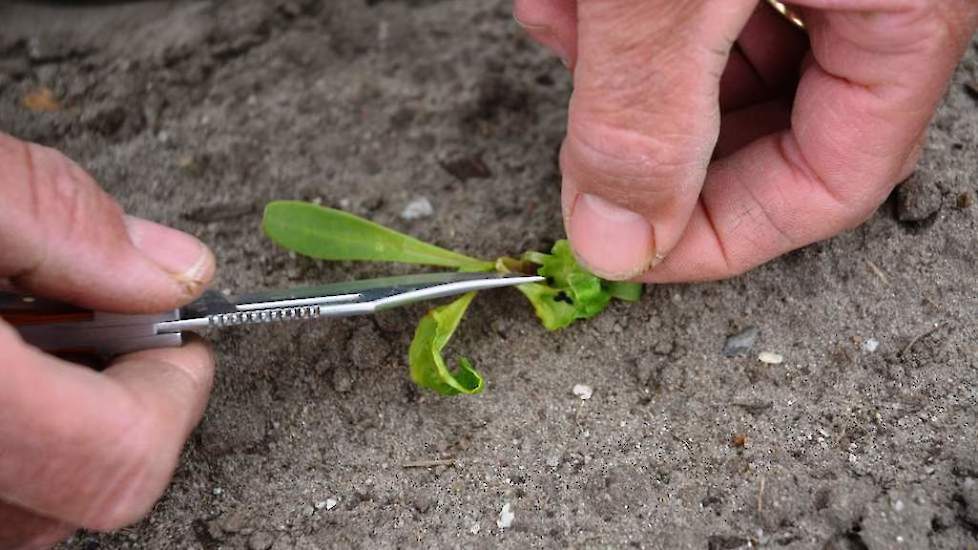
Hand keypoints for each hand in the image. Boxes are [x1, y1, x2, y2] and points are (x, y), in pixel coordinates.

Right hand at [0, 132, 216, 546]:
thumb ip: (58, 222)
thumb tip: (173, 270)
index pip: (122, 458)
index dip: (174, 393)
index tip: (182, 334)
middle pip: (83, 495)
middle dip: (119, 405)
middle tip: (92, 324)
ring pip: (32, 503)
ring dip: (62, 421)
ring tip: (23, 331)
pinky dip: (17, 432)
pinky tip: (5, 360)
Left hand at [514, 0, 977, 280]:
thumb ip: (645, 113)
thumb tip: (615, 238)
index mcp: (901, 9)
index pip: (828, 183)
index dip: (721, 235)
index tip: (630, 249)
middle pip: (767, 128)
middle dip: (654, 135)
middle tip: (587, 144)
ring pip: (716, 58)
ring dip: (619, 60)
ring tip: (565, 24)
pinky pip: (693, 4)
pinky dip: (616, 9)